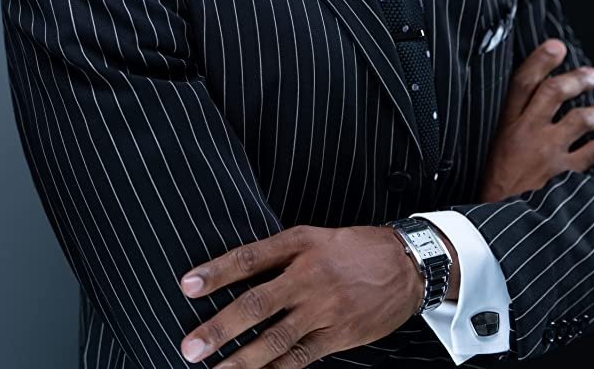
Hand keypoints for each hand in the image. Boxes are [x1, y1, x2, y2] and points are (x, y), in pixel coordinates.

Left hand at [178, 224, 430, 365]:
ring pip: (275, 339)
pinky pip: (299, 359)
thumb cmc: (354, 248)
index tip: (187, 285)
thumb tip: (238, 273)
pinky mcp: (337, 335)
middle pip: (257, 302)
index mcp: (300, 244)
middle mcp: (309, 275)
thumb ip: (281, 253)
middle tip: (190, 346)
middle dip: (221, 327)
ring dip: (240, 360)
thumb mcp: (317, 236)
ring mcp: (324, 309)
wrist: (406, 265)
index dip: (218, 271)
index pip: (250, 257)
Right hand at [479, 38, 593, 201]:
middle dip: (576, 80)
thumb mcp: (493, 145)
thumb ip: (510, 123)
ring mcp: (546, 152)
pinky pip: (592, 155)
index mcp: (506, 123)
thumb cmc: (495, 181)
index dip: (540, 61)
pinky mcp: (562, 174)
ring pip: (578, 121)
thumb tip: (530, 100)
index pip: (522, 82)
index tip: (556, 46)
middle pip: (553, 94)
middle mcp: (526, 132)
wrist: (496, 218)